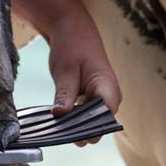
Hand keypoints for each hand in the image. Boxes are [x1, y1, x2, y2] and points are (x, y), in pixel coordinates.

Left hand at [43, 10, 121, 130]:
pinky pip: (85, 117)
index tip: (70, 133)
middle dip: (79, 130)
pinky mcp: (93, 102)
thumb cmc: (72, 47)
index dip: (89, 129)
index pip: (105, 117)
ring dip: (74, 126)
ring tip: (55, 125)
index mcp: (108, 88)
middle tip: (57, 130)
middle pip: (99, 125)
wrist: (74, 32)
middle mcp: (110, 98)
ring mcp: (103, 101)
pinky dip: (72, 120)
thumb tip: (60, 115)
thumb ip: (64, 94)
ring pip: (91, 124)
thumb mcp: (65, 70)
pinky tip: (58, 120)